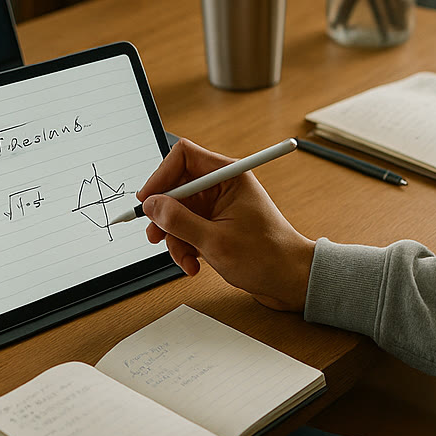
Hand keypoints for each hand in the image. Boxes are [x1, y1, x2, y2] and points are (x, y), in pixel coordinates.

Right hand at [136, 138, 314, 311]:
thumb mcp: (215, 241)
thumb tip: (151, 205)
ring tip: (185, 260)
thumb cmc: (265, 256)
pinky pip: (187, 229)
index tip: (147, 201)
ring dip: (175, 238)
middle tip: (156, 237)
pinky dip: (185, 247)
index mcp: (229, 175)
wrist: (288, 279)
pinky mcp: (216, 224)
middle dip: (165, 216)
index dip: (161, 176)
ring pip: (178, 213)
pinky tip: (193, 265)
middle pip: (176, 187)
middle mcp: (223, 185)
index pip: (184, 156)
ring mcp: (219, 205)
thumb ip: (179, 221)